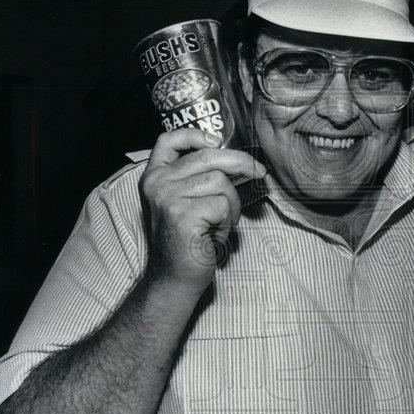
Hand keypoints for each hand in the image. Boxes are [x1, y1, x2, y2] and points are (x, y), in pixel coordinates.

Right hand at [139, 128, 266, 289]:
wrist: (174, 278)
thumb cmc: (187, 241)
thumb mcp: (184, 203)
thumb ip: (196, 178)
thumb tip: (237, 159)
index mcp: (154, 176)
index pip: (169, 140)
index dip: (196, 135)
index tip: (217, 143)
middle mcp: (157, 183)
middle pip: (208, 157)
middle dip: (241, 163)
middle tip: (259, 173)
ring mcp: (168, 198)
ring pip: (220, 182)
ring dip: (231, 205)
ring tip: (220, 224)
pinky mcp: (184, 215)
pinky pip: (223, 205)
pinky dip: (228, 221)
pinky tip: (215, 235)